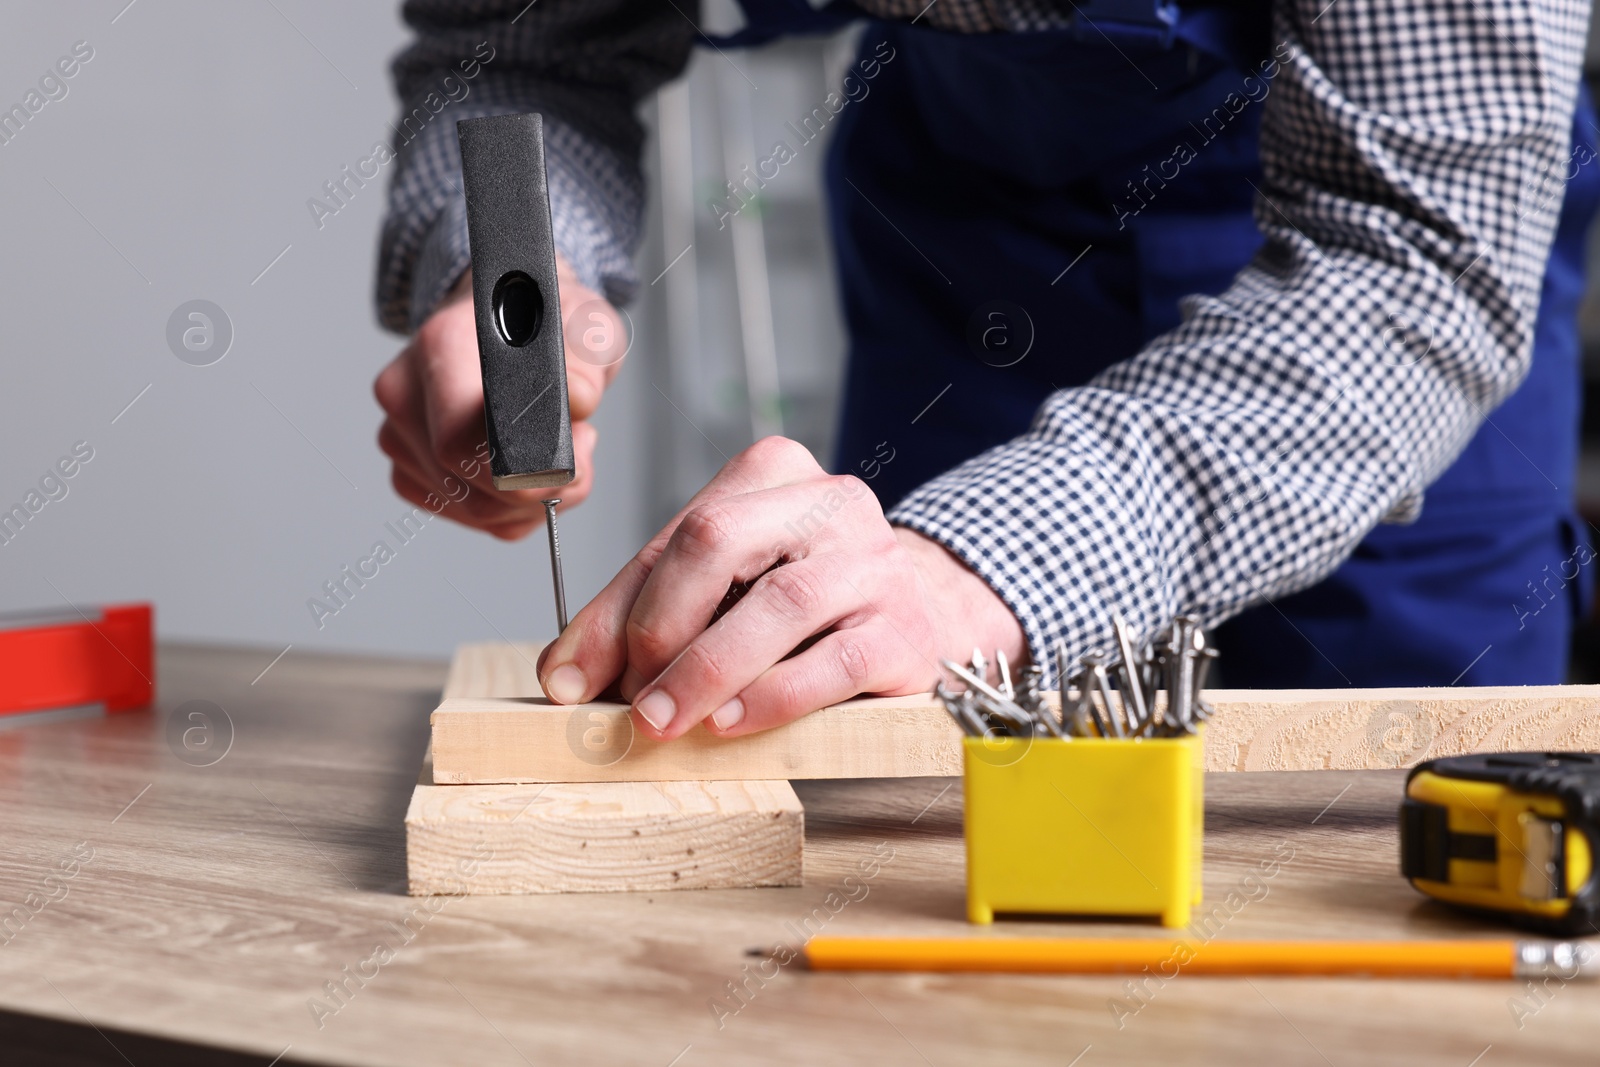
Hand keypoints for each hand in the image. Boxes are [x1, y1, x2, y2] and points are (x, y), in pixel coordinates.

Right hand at [374, 256, 626, 538]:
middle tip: (580, 445)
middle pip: (467, 484)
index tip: (570, 459)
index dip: (521, 469)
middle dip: (538, 486)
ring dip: (532, 500)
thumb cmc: (541, 320)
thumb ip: (585, 361)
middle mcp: (405, 392)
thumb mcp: (584, 323)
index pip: (459, 437)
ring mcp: (400, 435)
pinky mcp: (409, 469)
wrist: (510, 317)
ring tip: (556, 450)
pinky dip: (513, 509)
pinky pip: (470, 517)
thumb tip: (579, 399)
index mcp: (440, 346)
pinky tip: (529, 470)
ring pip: (473, 509)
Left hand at [535, 437, 1025, 739]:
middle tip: (629, 696)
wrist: (931, 617)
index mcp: (772, 473)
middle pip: (717, 540)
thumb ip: (645, 617)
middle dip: (658, 625)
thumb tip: (567, 677)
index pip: (674, 534)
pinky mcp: (904, 628)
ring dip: (705, 670)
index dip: (611, 611)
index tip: (572, 679)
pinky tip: (730, 724)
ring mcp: (873, 561)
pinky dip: (769, 698)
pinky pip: (831, 662)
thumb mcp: (727, 591)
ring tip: (664, 719)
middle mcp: (829, 501)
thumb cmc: (813, 603)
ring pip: (777, 603)